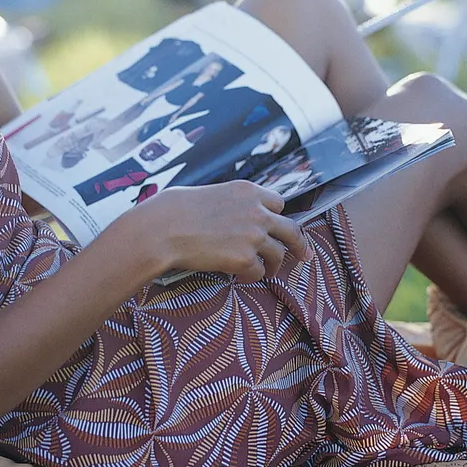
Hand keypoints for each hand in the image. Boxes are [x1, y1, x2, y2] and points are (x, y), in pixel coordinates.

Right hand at [112, 181, 312, 283]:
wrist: (162, 229)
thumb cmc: (174, 210)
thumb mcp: (209, 194)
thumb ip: (230, 203)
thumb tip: (232, 217)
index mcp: (247, 191)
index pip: (278, 202)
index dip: (277, 216)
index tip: (280, 227)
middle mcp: (256, 211)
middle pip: (292, 229)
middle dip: (300, 244)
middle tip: (304, 255)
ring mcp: (253, 235)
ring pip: (278, 254)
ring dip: (274, 265)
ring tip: (267, 272)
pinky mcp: (245, 258)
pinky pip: (259, 272)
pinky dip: (252, 276)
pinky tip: (241, 276)